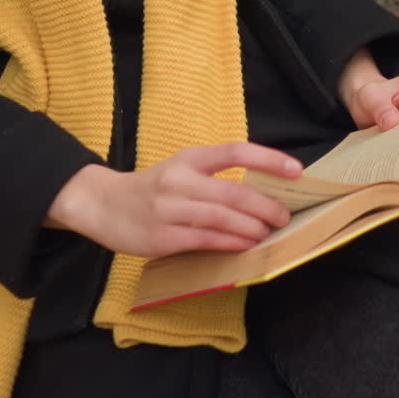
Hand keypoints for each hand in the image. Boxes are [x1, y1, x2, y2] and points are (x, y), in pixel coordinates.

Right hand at [44, 142, 302, 257]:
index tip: (296, 170)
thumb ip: (212, 177)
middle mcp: (179, 178)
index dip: (268, 159)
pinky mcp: (163, 237)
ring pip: (222, 218)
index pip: (235, 150)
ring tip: (268, 234)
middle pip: (234, 191)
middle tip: (284, 216)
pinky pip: (205, 240)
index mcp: (188, 157)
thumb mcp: (179, 169)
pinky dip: (231, 244)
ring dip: (252, 228)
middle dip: (266, 206)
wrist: (102, 204)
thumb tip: (260, 192)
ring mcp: (170, 208)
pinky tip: (245, 247)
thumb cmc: (150, 188)